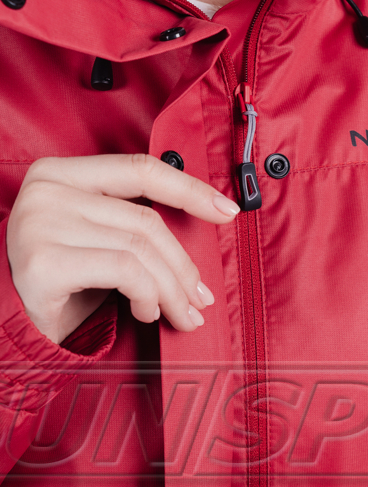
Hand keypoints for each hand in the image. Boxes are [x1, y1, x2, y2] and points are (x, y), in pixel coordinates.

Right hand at [6, 154, 239, 343]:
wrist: (5, 317)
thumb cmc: (59, 278)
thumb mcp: (96, 238)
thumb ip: (134, 225)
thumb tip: (204, 235)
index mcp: (62, 173)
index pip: (141, 169)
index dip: (190, 189)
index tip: (227, 210)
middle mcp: (49, 189)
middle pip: (147, 221)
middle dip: (184, 266)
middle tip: (201, 298)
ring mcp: (42, 222)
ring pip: (141, 249)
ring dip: (172, 289)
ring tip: (179, 313)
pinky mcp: (44, 261)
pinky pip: (125, 272)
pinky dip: (148, 295)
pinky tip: (147, 313)